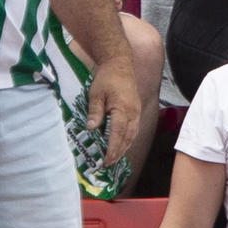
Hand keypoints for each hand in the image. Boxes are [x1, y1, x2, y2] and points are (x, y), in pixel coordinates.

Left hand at [86, 51, 140, 165]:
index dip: (112, 149)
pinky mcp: (136, 109)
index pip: (118, 134)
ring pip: (132, 134)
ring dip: (124, 147)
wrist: (120, 63)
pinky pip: (134, 128)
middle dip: (119, 152)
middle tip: (108, 164)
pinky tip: (121, 144)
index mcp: (123, 108)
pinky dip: (127, 138)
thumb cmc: (107, 77)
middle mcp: (133, 112)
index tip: (106, 160)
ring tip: (114, 158)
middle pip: (127, 137)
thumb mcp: (96, 93)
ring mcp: (136, 111)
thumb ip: (95, 111)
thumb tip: (91, 129)